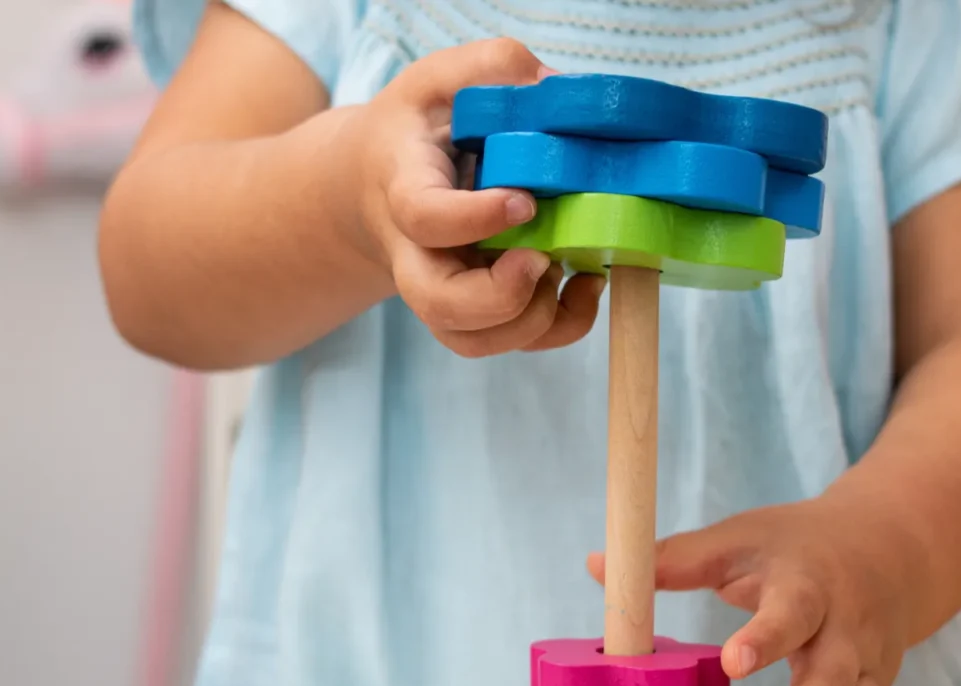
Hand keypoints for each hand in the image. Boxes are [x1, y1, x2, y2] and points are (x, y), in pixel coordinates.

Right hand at [350, 38, 604, 357]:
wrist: (376, 181)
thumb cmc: (418, 128)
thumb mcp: (441, 80)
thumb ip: (491, 68)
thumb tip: (556, 89)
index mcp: (403, 188)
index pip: (424, 217)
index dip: (473, 219)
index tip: (525, 201)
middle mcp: (416, 252)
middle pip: (438, 304)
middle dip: (499, 298)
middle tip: (541, 262)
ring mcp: (443, 288)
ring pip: (472, 339)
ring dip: (532, 322)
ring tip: (570, 273)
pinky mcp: (474, 309)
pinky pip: (508, 343)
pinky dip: (557, 329)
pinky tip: (584, 285)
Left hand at [587, 496, 922, 685]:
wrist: (888, 549)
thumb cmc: (796, 545)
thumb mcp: (740, 539)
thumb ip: (675, 559)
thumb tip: (599, 564)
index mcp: (806, 584)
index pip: (791, 611)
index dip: (765, 638)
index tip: (731, 662)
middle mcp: (843, 629)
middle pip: (831, 680)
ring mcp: (865, 665)